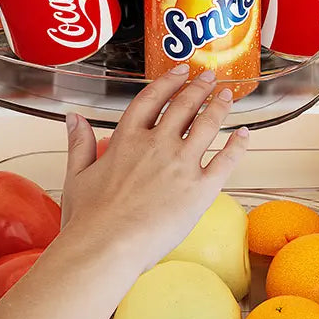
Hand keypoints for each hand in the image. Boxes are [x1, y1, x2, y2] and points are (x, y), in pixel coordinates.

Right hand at [60, 64, 249, 272]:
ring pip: (207, 125)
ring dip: (219, 107)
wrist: (105, 248)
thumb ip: (79, 143)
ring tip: (227, 96)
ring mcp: (181, 165)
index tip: (181, 71)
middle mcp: (157, 144)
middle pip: (184, 106)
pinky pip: (225, 161)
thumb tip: (73, 117)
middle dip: (199, 88)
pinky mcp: (199, 190)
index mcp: (128, 139)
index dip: (169, 81)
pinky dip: (237, 145)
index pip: (152, 98)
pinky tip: (245, 134)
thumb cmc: (88, 219)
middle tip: (210, 77)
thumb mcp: (77, 175)